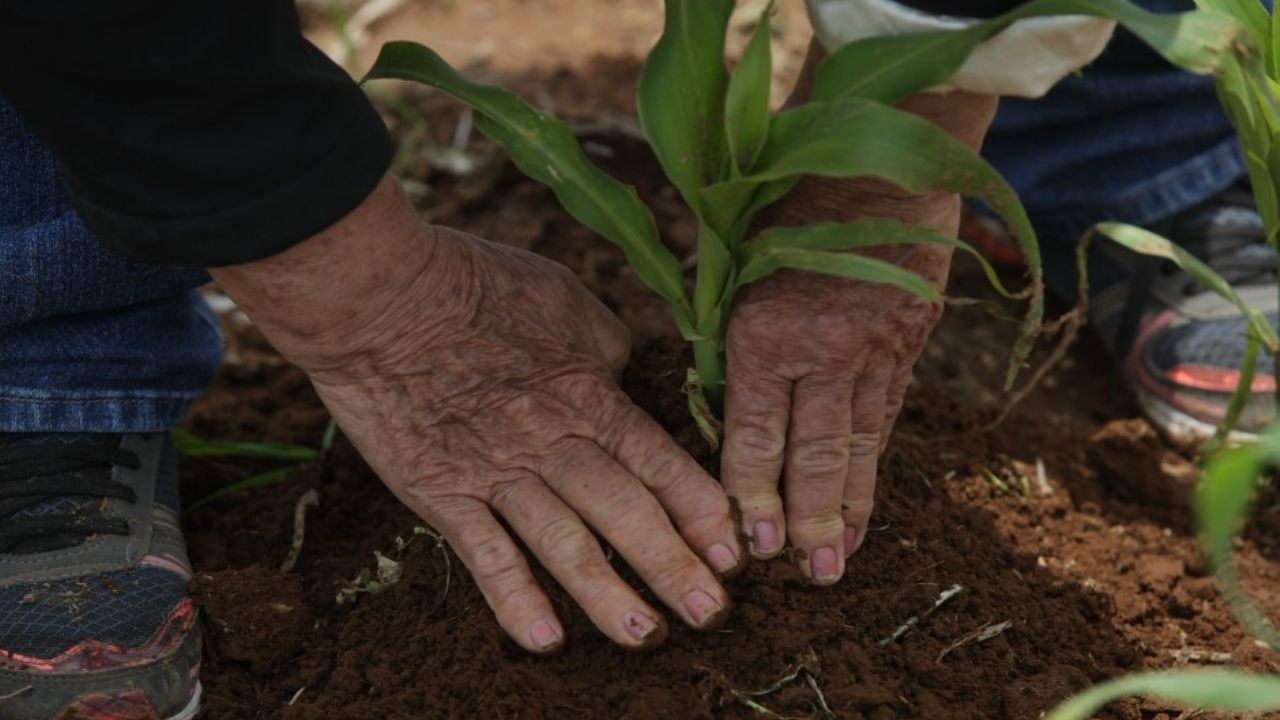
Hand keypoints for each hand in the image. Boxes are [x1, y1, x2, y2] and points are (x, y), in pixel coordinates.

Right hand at [211, 178, 741, 652]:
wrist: (382, 295)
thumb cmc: (476, 284)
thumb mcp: (563, 296)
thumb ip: (604, 343)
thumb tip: (625, 373)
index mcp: (587, 394)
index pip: (658, 461)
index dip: (699, 510)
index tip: (732, 552)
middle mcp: (552, 440)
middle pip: (624, 511)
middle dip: (672, 565)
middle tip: (710, 612)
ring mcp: (496, 471)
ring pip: (564, 542)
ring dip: (607, 594)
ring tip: (644, 637)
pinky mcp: (441, 492)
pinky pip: (483, 554)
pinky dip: (514, 598)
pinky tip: (544, 639)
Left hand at [723, 227, 951, 582]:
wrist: (878, 155)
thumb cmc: (785, 201)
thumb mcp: (734, 262)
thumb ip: (727, 335)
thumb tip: (715, 403)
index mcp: (766, 331)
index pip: (756, 435)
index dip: (753, 494)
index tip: (753, 543)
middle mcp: (823, 350)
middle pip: (815, 454)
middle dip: (809, 518)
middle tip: (807, 574)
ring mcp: (875, 349)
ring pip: (860, 444)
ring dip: (852, 507)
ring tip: (842, 558)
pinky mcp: (910, 342)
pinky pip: (888, 415)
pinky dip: (878, 462)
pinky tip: (871, 500)